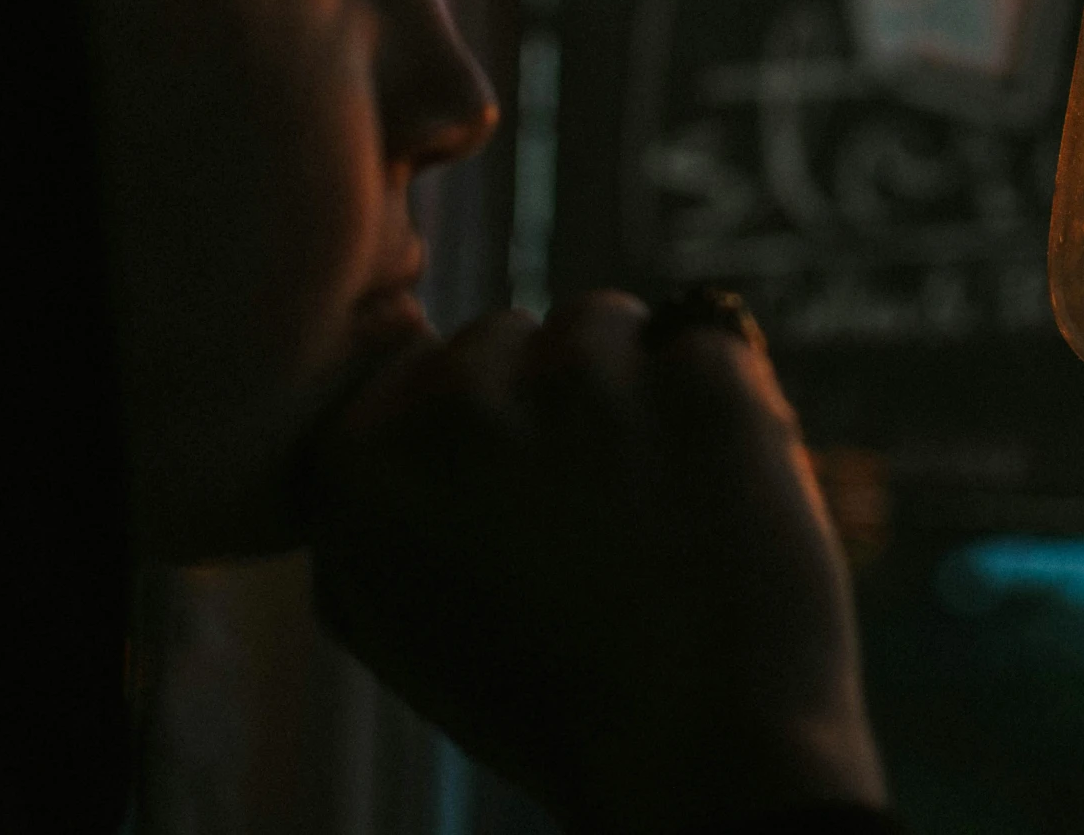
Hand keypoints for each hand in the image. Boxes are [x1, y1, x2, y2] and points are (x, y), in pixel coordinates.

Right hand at [298, 291, 885, 833]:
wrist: (698, 761)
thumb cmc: (547, 707)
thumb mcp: (398, 621)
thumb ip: (369, 506)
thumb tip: (392, 400)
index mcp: (362, 462)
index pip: (423, 369)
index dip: (482, 430)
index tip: (522, 500)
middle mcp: (457, 400)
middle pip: (508, 335)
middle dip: (549, 398)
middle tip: (595, 515)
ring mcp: (582, 376)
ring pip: (602, 321)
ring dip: (630, 383)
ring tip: (658, 506)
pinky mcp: (698, 372)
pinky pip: (706, 336)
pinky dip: (721, 397)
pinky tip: (721, 492)